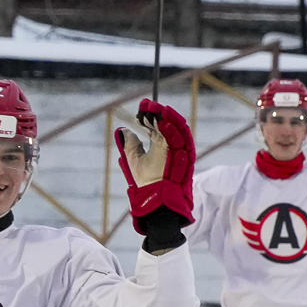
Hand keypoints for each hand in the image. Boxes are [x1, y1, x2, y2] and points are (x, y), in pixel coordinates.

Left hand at [115, 99, 195, 232]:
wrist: (154, 202)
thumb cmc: (145, 184)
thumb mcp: (133, 161)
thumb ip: (129, 146)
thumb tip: (122, 130)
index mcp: (162, 145)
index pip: (159, 125)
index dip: (151, 114)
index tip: (142, 104)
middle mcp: (173, 147)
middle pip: (169, 125)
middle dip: (159, 112)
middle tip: (148, 104)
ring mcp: (180, 153)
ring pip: (179, 131)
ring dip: (168, 118)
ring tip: (157, 108)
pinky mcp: (185, 161)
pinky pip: (182, 143)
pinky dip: (173, 132)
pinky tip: (163, 123)